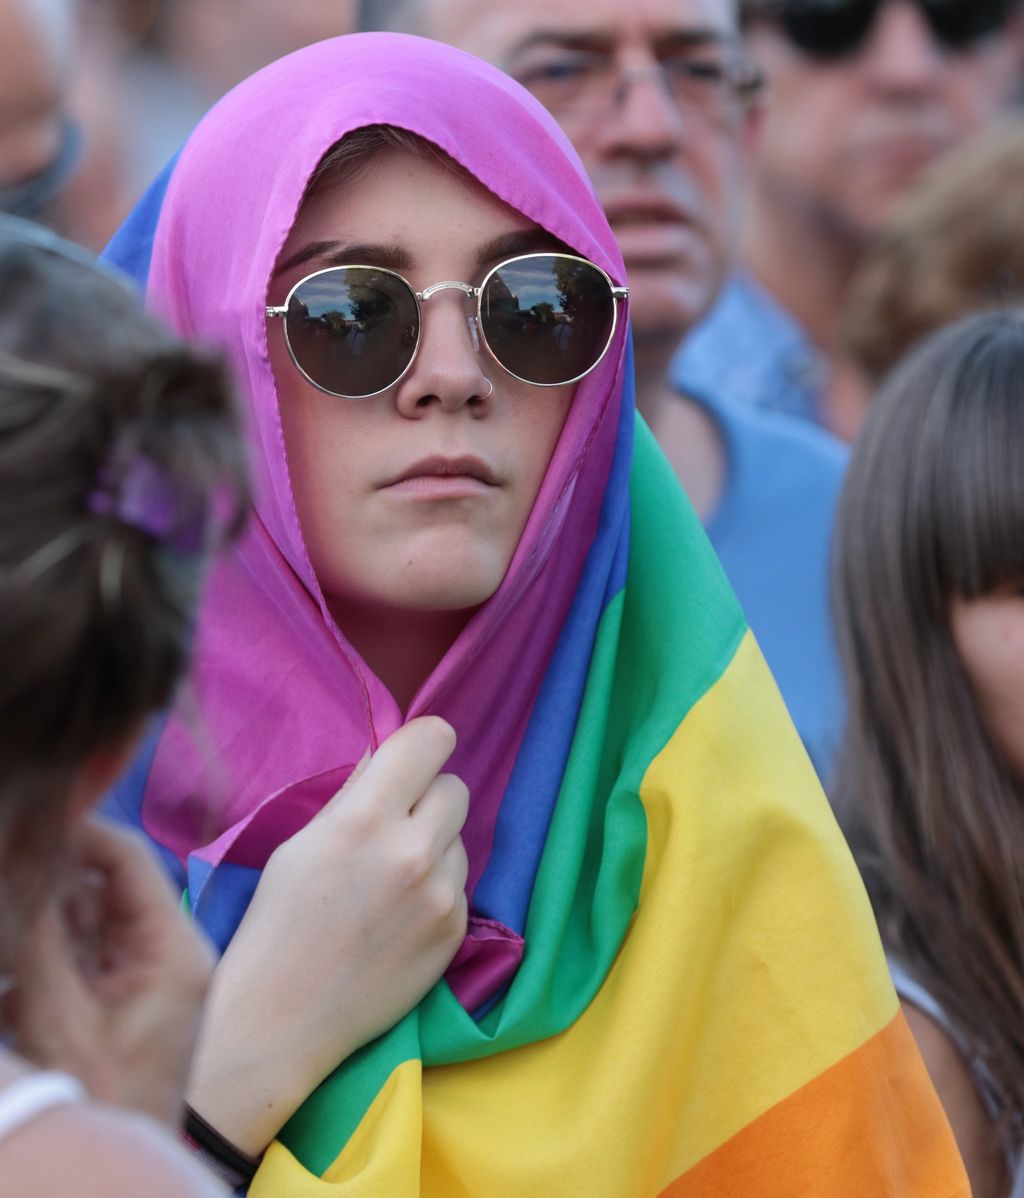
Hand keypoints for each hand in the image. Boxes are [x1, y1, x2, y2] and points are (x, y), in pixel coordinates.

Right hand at [4, 817, 213, 1126]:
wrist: (116, 1185)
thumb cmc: (105, 1101)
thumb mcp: (59, 1015)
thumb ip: (36, 936)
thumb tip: (23, 862)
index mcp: (172, 947)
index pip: (126, 858)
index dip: (74, 832)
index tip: (25, 824)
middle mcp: (165, 953)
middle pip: (100, 887)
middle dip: (46, 877)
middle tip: (10, 867)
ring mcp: (142, 978)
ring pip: (80, 920)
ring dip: (37, 916)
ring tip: (15, 926)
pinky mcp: (118, 1002)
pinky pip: (74, 956)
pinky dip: (38, 954)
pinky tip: (15, 967)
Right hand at [187, 716, 468, 1155]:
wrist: (280, 1021)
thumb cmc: (275, 924)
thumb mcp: (301, 842)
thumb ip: (354, 795)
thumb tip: (389, 756)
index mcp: (364, 817)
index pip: (432, 739)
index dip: (422, 745)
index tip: (410, 761)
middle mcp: (412, 849)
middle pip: (455, 787)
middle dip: (427, 799)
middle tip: (394, 827)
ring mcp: (441, 894)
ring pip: (459, 838)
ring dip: (433, 847)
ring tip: (388, 884)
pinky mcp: (455, 931)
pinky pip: (459, 885)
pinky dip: (435, 891)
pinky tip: (397, 920)